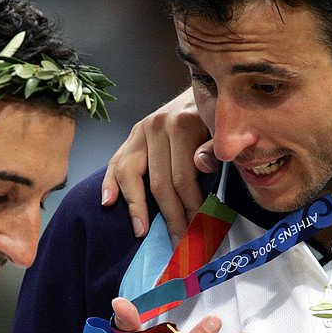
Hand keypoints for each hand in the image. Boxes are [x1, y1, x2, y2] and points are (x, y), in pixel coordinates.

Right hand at [101, 88, 219, 243]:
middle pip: (159, 183)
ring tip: (142, 232)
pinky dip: (109, 183)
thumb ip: (214, 148)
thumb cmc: (219, 119)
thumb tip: (200, 163)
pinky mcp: (132, 136)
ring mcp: (140, 130)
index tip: (198, 233)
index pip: (183, 179)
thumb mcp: (224, 131)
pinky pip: (115, 162)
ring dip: (137, 207)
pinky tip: (108, 202)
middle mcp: (157, 125)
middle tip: (177, 242)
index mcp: (182, 124)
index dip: (191, 210)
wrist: (207, 90)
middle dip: (170, 217)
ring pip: (131, 175)